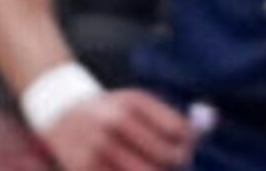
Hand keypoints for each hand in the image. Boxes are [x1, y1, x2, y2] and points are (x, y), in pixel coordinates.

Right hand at [35, 88, 200, 170]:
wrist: (58, 111)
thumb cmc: (109, 111)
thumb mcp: (136, 103)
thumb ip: (172, 120)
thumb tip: (207, 128)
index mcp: (132, 101)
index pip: (179, 131)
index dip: (188, 144)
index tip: (185, 148)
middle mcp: (115, 121)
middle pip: (167, 158)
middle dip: (177, 165)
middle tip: (174, 163)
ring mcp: (99, 147)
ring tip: (154, 167)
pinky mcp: (84, 169)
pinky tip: (133, 169)